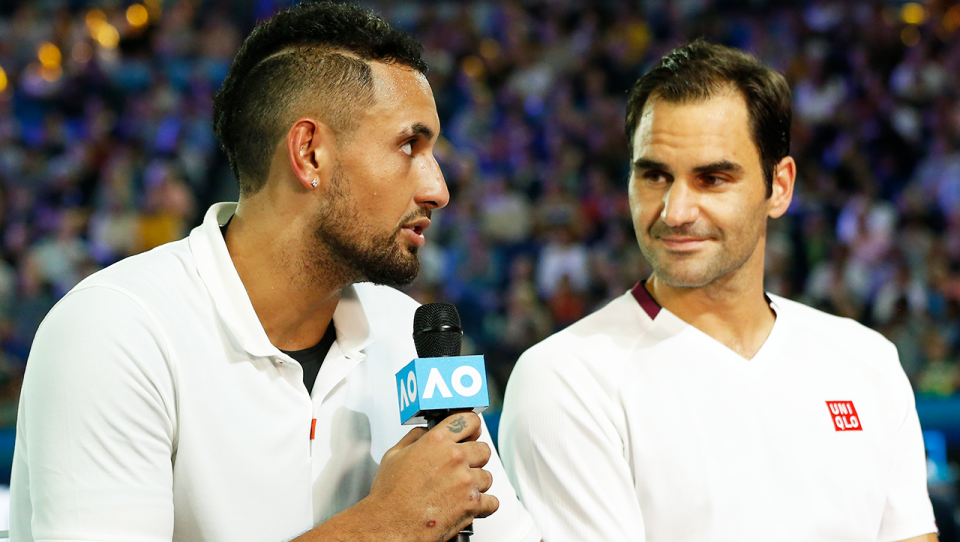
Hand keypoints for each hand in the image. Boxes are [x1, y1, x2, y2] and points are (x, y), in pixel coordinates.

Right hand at [364, 412, 498, 540]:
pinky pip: (492, 501)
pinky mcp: (472, 504)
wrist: (390, 524)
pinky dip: (483, 505)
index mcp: (437, 442)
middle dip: (475, 456)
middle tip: (464, 465)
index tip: (472, 432)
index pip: (469, 421)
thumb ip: (414, 438)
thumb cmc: (390, 494)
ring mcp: (465, 481)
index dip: (471, 426)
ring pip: (487, 476)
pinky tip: (469, 504)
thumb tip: (424, 432)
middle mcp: (455, 458)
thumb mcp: (394, 455)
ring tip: (459, 489)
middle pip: (483, 448)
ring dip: (476, 483)